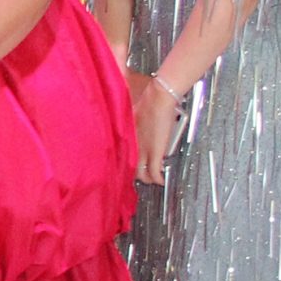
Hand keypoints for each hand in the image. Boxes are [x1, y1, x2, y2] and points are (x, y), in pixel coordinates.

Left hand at [128, 71, 184, 185]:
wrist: (157, 99)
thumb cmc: (146, 103)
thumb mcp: (131, 118)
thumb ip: (129, 127)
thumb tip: (131, 128)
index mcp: (125, 139)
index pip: (120, 158)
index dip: (122, 166)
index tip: (125, 168)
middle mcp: (131, 147)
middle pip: (128, 169)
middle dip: (133, 175)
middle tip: (139, 176)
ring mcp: (143, 150)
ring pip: (141, 173)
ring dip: (146, 178)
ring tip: (151, 179)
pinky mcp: (155, 152)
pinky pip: (155, 172)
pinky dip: (158, 179)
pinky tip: (160, 182)